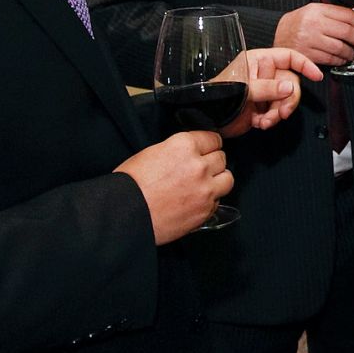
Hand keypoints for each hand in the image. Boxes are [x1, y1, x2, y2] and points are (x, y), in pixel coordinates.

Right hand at [115, 131, 231, 244]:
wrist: (126, 214)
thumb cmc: (130, 185)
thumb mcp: (152, 153)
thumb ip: (178, 151)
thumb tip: (190, 154)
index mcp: (184, 146)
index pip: (213, 138)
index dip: (208, 145)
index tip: (207, 149)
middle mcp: (199, 165)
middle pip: (221, 158)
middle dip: (212, 162)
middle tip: (200, 169)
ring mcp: (205, 189)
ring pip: (227, 179)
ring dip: (218, 180)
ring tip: (204, 185)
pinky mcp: (205, 210)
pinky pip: (218, 201)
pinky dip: (210, 201)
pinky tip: (194, 201)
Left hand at [218, 47, 324, 135]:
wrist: (206, 119)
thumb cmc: (217, 96)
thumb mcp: (243, 89)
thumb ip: (267, 87)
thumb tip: (290, 87)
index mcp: (258, 61)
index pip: (288, 57)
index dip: (304, 65)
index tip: (317, 76)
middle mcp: (263, 74)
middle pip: (291, 82)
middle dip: (288, 100)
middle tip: (281, 113)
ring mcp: (264, 91)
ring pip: (286, 99)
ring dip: (278, 113)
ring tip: (264, 122)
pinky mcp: (263, 107)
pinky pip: (277, 112)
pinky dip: (271, 119)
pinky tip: (259, 123)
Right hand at [274, 3, 353, 65]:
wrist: (275, 32)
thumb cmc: (298, 22)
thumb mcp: (314, 11)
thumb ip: (334, 15)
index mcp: (318, 10)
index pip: (348, 16)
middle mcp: (314, 24)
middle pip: (347, 32)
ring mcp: (309, 40)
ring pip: (340, 47)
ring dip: (351, 52)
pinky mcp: (306, 54)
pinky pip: (330, 59)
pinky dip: (340, 60)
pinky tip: (342, 58)